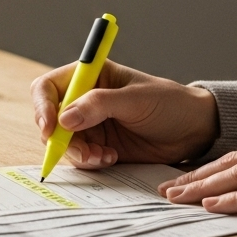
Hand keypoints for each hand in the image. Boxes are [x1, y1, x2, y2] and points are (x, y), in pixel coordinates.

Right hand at [31, 59, 218, 168]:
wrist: (193, 129)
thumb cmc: (169, 103)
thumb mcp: (135, 99)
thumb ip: (99, 105)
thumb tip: (64, 118)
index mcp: (90, 76)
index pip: (49, 87)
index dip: (43, 105)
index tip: (51, 126)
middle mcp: (84, 100)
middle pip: (51, 118)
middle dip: (61, 137)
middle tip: (83, 150)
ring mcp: (90, 124)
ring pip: (63, 142)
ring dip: (78, 152)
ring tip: (104, 156)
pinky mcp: (100, 145)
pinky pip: (81, 156)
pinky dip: (89, 161)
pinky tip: (110, 158)